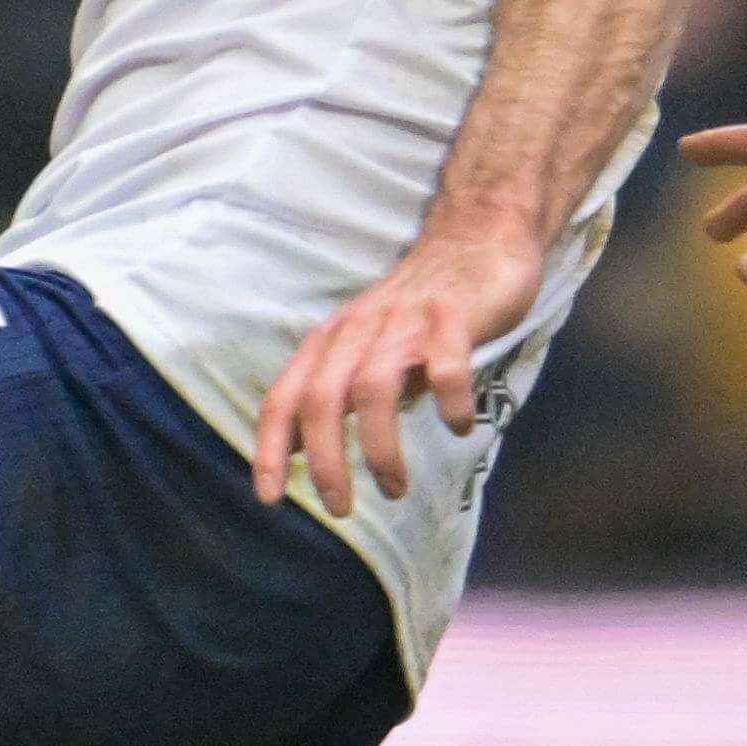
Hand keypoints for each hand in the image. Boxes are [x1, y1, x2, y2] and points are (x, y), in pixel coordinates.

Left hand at [252, 222, 546, 518]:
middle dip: (326, 460)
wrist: (476, 237)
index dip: (270, 449)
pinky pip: (446, 366)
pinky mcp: (453, 318)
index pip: (283, 398)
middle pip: (322, 398)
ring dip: (381, 447)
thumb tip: (298, 450)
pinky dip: (449, 402)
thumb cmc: (415, 308)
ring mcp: (406, 323)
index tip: (270, 499)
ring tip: (394, 489)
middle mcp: (358, 331)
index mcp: (330, 342)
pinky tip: (458, 427)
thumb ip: (335, 394)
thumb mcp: (363, 349)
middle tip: (339, 508)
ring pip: (375, 388)